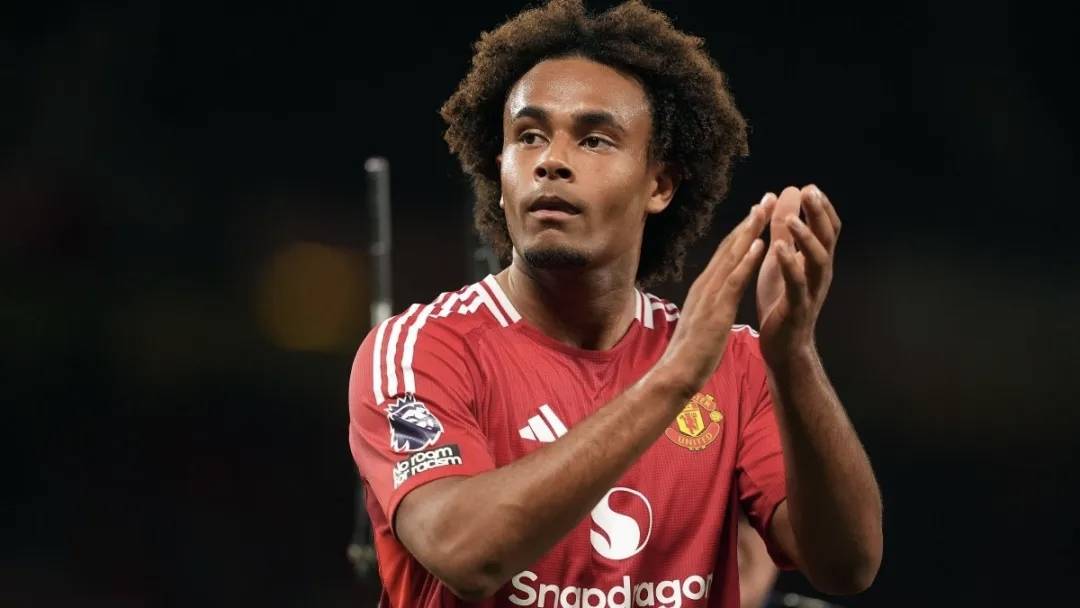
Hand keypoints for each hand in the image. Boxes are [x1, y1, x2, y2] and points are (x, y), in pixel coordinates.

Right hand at [662, 197, 773, 391]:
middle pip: (730, 246)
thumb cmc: (691, 353)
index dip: (743, 232)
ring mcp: (710, 295)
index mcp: (704, 288)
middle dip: (749, 222)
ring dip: (750, 231)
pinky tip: (759, 244)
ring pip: (732, 256)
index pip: (726, 254)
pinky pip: (734, 280)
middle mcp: (706, 284)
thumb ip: (711, 305)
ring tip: (765, 209)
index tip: (757, 213)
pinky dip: (746, 260)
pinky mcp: (716, 309)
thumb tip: (717, 298)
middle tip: (767, 198)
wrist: (676, 373)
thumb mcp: (704, 321)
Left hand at [756, 185, 841, 368]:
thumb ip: (784, 231)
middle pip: (827, 238)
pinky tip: (778, 249)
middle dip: (819, 214)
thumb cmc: (781, 300)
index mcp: (815, 261)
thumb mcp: (780, 259)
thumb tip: (788, 195)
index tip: (809, 187)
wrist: (783, 345)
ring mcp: (812, 290)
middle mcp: (819, 273)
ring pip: (818, 260)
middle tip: (810, 191)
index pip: (827, 229)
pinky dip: (789, 265)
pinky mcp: (798, 308)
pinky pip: (798, 284)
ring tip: (791, 219)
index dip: (821, 208)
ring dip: (806, 238)